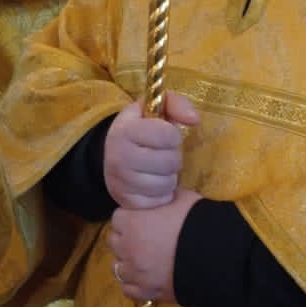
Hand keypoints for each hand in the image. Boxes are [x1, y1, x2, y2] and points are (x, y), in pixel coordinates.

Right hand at [102, 94, 199, 209]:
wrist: (111, 156)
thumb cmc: (139, 130)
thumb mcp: (153, 109)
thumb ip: (176, 104)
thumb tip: (194, 119)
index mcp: (125, 130)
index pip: (167, 135)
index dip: (172, 135)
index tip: (164, 135)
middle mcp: (118, 156)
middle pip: (170, 162)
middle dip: (172, 157)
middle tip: (161, 154)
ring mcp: (121, 182)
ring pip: (167, 183)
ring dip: (169, 176)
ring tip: (157, 169)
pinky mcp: (127, 202)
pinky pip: (161, 201)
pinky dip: (163, 194)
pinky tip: (153, 184)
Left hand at [107, 187, 201, 302]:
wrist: (220, 255)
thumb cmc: (199, 221)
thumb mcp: (180, 198)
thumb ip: (161, 197)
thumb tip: (159, 195)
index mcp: (132, 222)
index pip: (118, 218)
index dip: (131, 218)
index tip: (143, 220)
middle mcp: (128, 248)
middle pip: (114, 241)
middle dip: (126, 239)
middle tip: (145, 239)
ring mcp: (136, 273)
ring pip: (118, 267)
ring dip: (128, 262)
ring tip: (145, 260)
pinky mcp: (147, 292)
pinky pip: (128, 289)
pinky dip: (134, 284)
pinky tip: (146, 278)